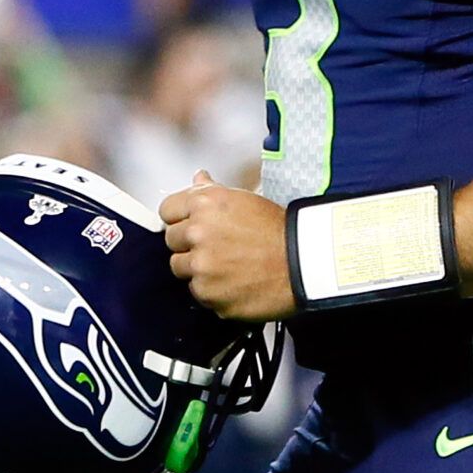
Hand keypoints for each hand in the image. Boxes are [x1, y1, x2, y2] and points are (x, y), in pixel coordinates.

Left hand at [161, 171, 294, 322]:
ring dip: (197, 268)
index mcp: (204, 204)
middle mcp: (197, 233)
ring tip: (226, 265)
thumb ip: (211, 190)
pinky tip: (234, 281)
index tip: (190, 225)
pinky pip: (198, 292)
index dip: (180, 218)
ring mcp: (201, 266)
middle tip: (216, 247)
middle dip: (189, 244)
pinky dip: (212, 290)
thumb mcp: (244, 199)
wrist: (305, 263)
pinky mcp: (209, 294)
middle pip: (171, 240)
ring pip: (180, 268)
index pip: (167, 211)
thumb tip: (197, 178)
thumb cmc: (279, 231)